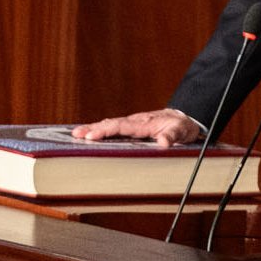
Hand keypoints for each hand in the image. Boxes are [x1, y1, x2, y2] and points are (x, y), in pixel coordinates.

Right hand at [71, 109, 202, 147]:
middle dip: (93, 129)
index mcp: (144, 123)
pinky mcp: (132, 127)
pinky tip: (90, 134)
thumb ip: (173, 136)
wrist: (185, 118)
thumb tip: (164, 143)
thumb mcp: (182, 132)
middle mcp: (136, 121)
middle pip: (111, 124)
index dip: (106, 131)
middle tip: (75, 135)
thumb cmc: (182, 126)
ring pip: (110, 125)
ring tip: (75, 134)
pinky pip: (114, 128)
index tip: (91, 136)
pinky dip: (101, 129)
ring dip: (93, 129)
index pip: (121, 127)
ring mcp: (133, 123)